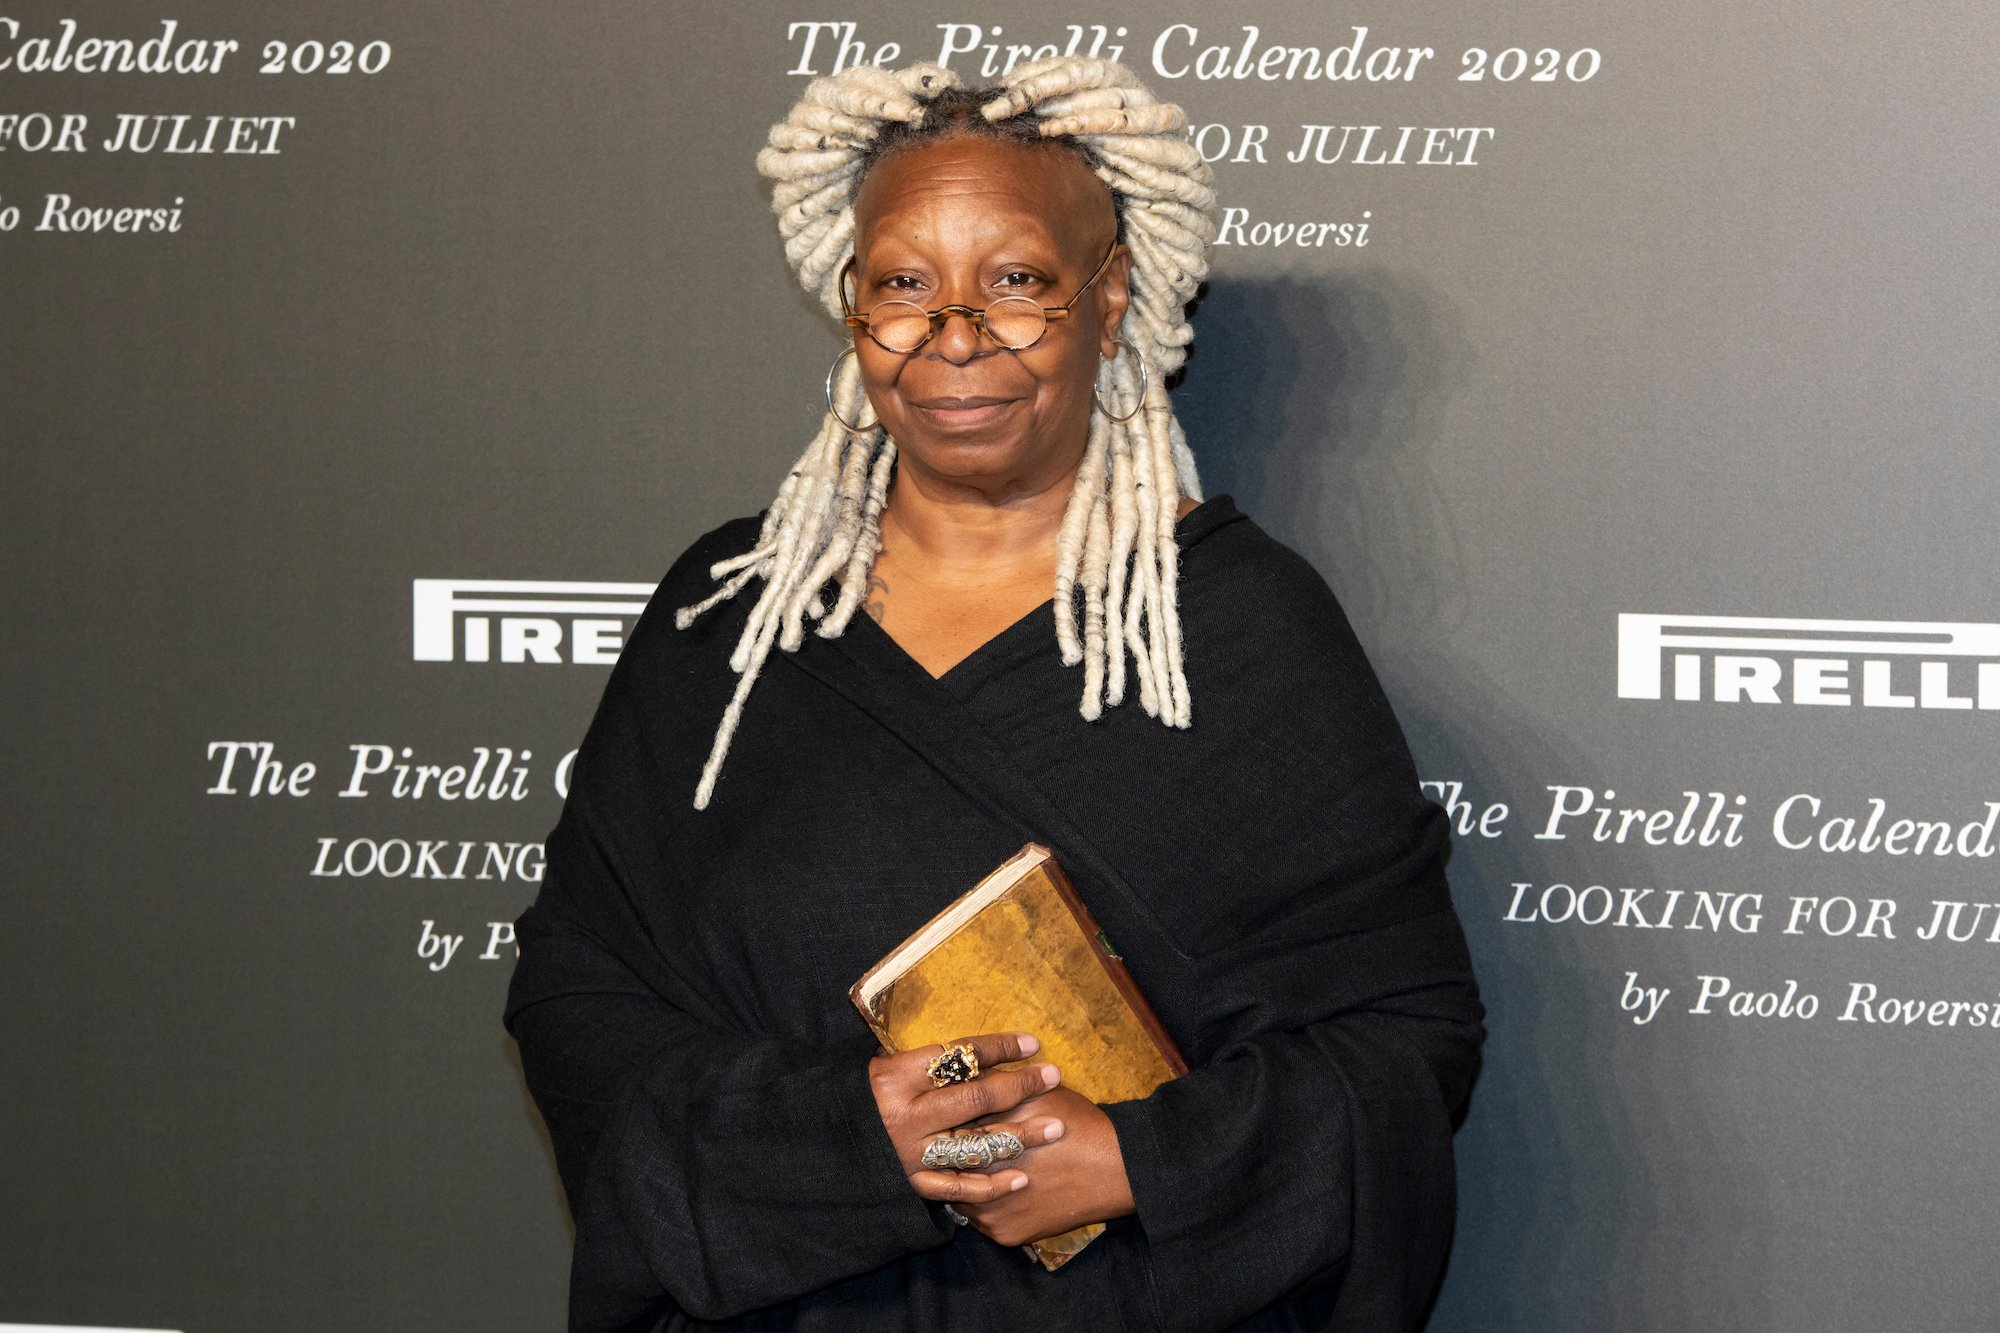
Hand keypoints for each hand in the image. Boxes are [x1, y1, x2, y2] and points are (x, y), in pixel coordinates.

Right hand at [868, 1032, 1066, 1207]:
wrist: (813, 1144)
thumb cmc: (850, 1098)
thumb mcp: (876, 1068)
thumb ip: (920, 1064)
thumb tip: (971, 1052)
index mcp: (894, 1078)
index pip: (957, 1056)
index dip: (997, 1046)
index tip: (1032, 1042)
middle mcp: (905, 1116)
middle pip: (974, 1097)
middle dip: (1020, 1085)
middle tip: (1054, 1076)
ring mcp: (909, 1154)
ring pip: (975, 1143)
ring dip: (1019, 1135)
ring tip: (1055, 1127)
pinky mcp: (911, 1185)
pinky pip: (959, 1188)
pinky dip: (991, 1185)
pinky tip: (1022, 1177)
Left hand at [954, 1085, 1133, 1246]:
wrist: (1116, 1169)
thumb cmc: (1076, 1125)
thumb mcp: (1036, 1095)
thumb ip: (996, 1088)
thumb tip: (964, 1073)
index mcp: (984, 1144)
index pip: (949, 1130)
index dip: (948, 1117)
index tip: (947, 1109)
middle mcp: (981, 1184)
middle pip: (949, 1166)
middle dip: (949, 1150)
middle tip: (951, 1137)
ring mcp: (991, 1214)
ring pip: (961, 1195)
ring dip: (963, 1179)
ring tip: (972, 1163)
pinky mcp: (1005, 1234)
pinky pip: (981, 1218)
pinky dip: (984, 1202)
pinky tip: (993, 1185)